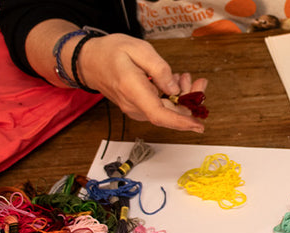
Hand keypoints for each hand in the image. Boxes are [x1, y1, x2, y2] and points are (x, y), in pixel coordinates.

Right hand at [78, 34, 206, 132]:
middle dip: (190, 100)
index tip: (198, 125)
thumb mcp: (138, 49)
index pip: (159, 115)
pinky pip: (161, 107)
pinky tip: (173, 81)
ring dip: (181, 96)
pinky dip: (172, 96)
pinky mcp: (139, 108)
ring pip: (167, 111)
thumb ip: (159, 69)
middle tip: (200, 82)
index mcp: (133, 91)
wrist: (89, 61)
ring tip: (183, 76)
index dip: (181, 122)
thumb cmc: (110, 53)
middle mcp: (134, 106)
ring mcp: (136, 109)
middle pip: (169, 113)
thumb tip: (174, 88)